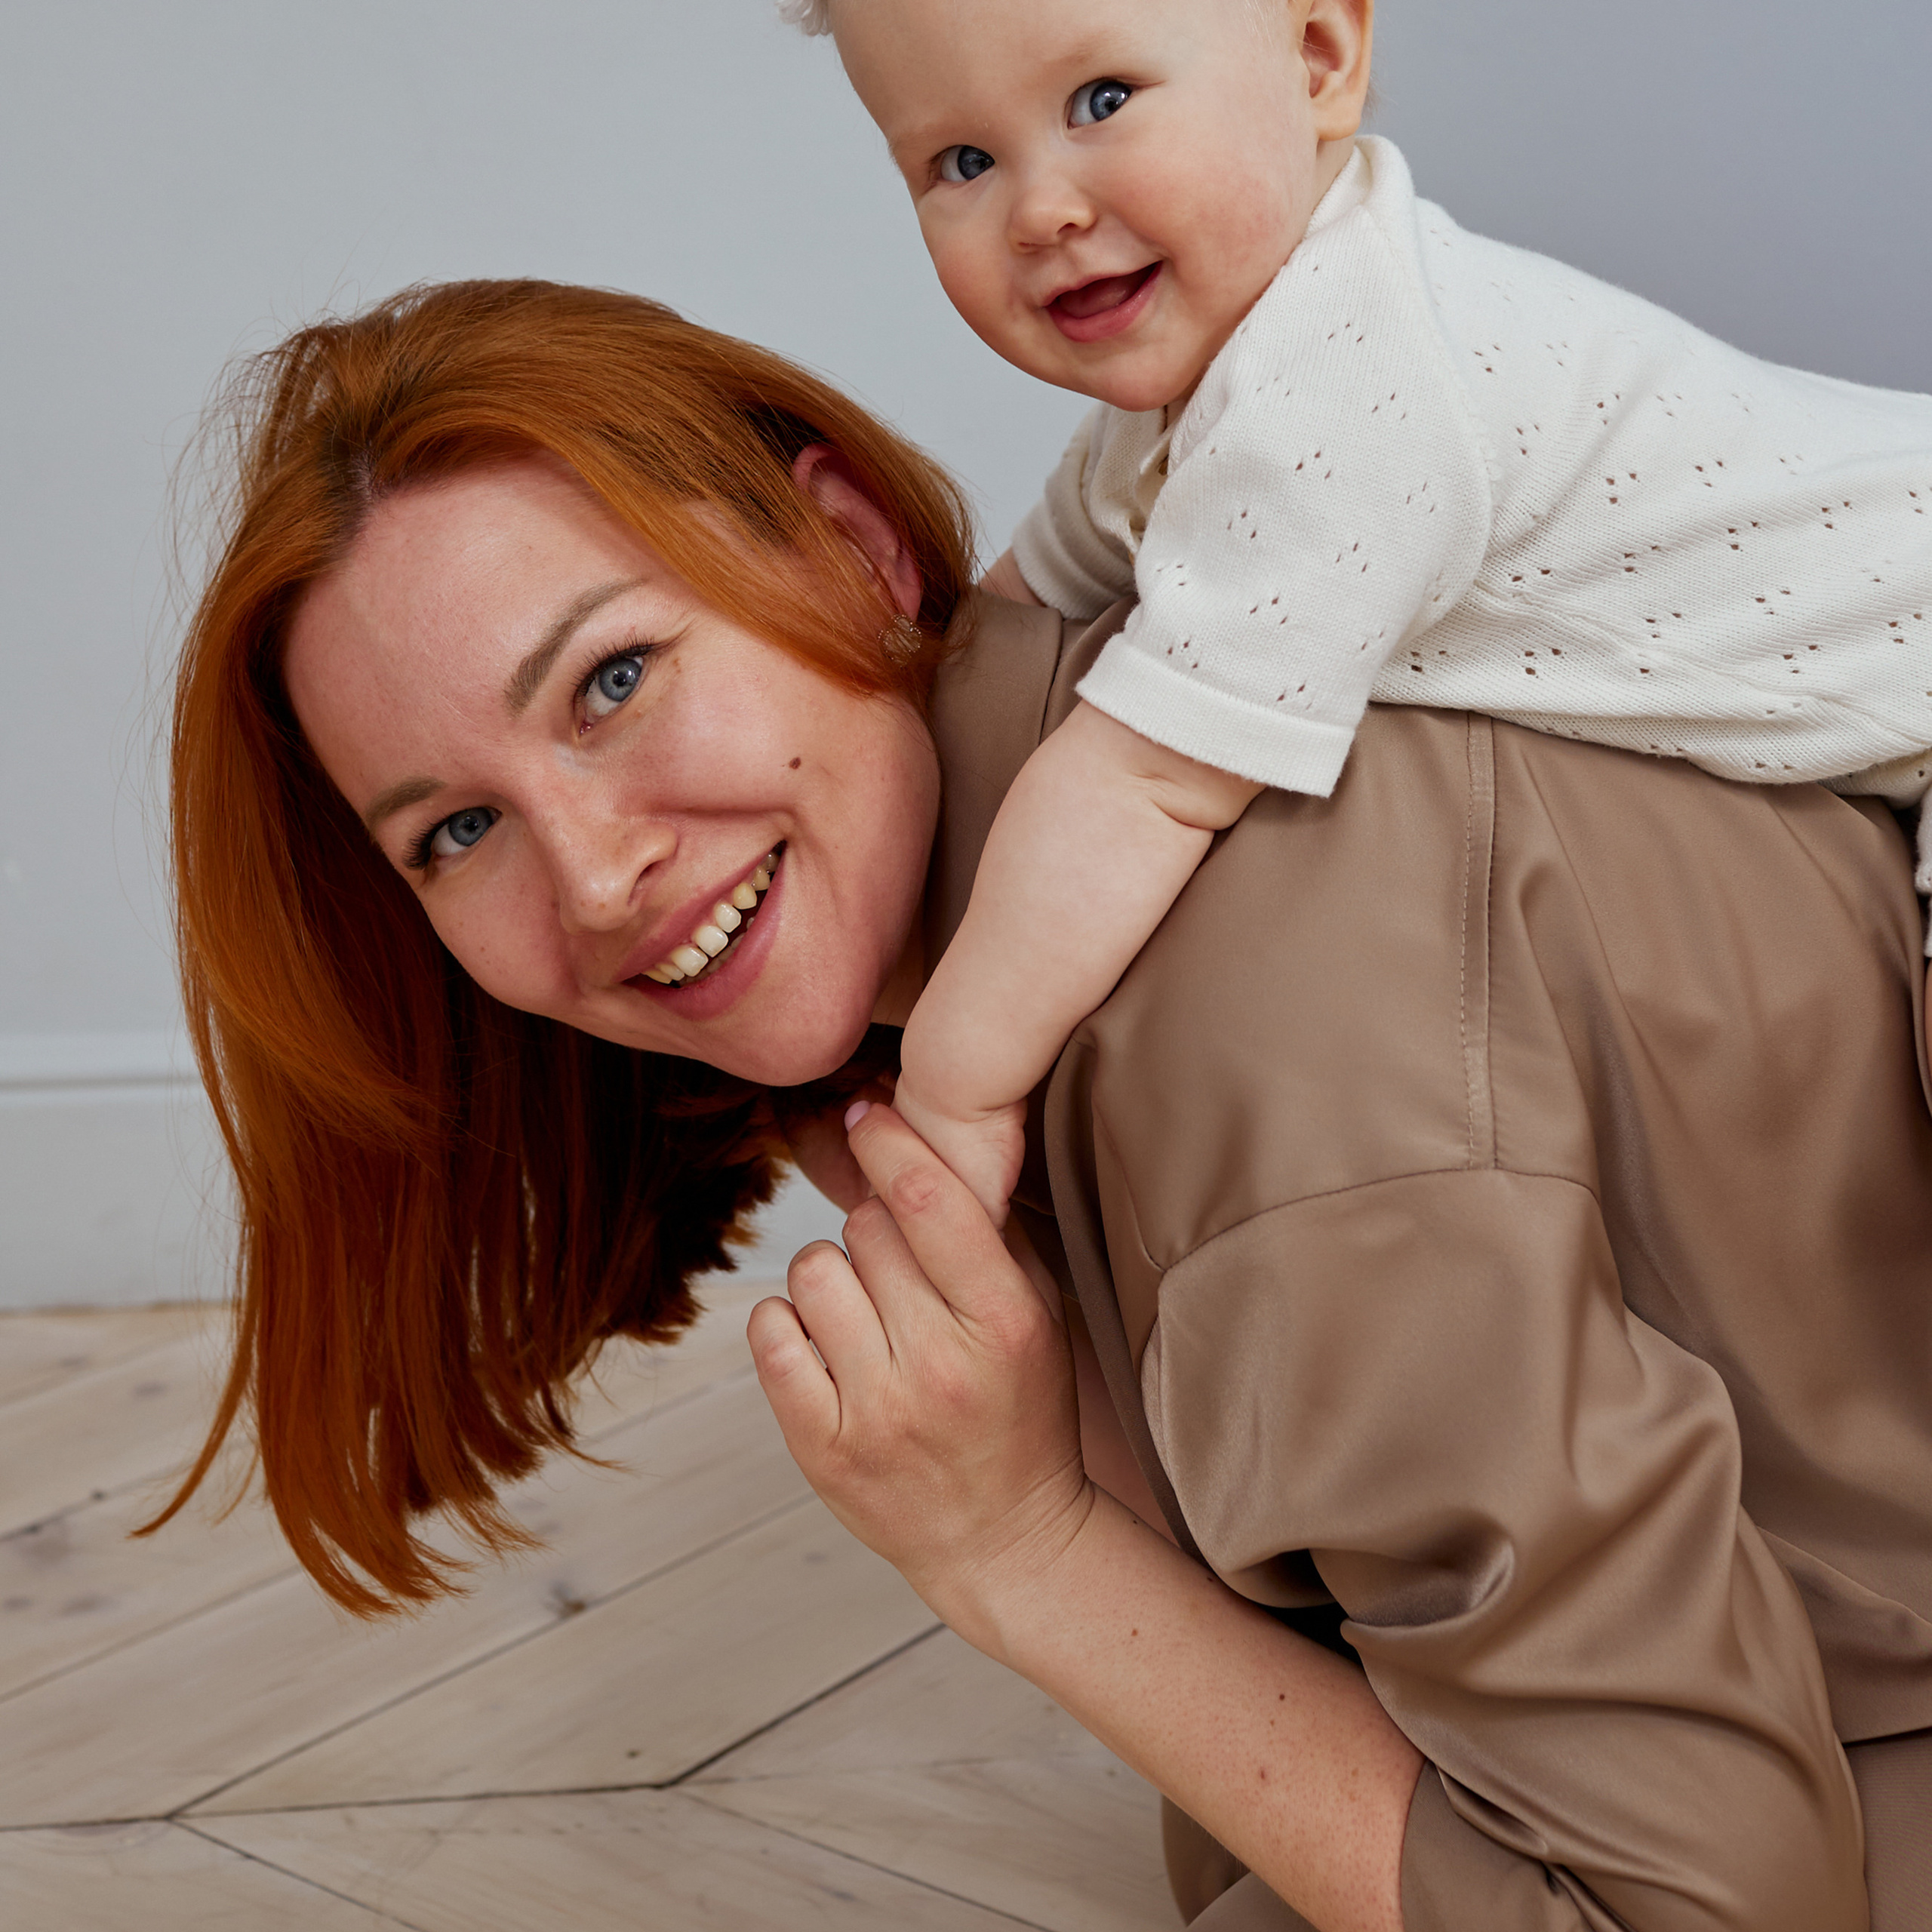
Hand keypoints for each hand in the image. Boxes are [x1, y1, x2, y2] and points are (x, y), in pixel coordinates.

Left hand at [747, 1103, 1091, 1653]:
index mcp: (1004, 1323)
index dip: (888, 1141)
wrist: (1002, 1538)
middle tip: (902, 1277)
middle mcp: (940, 1366)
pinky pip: (769, 1332)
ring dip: (831, 1276)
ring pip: (812, 1271)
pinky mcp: (821, 1448)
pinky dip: (787, 1324)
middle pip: (867, 1229)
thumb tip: (923, 1133)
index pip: (927, 1201)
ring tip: (865, 1315)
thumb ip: (988, 1230)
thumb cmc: (1021, 1409)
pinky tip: (825, 1345)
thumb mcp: (1035, 1314)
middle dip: (876, 1232)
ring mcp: (876, 1412)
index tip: (865, 1114)